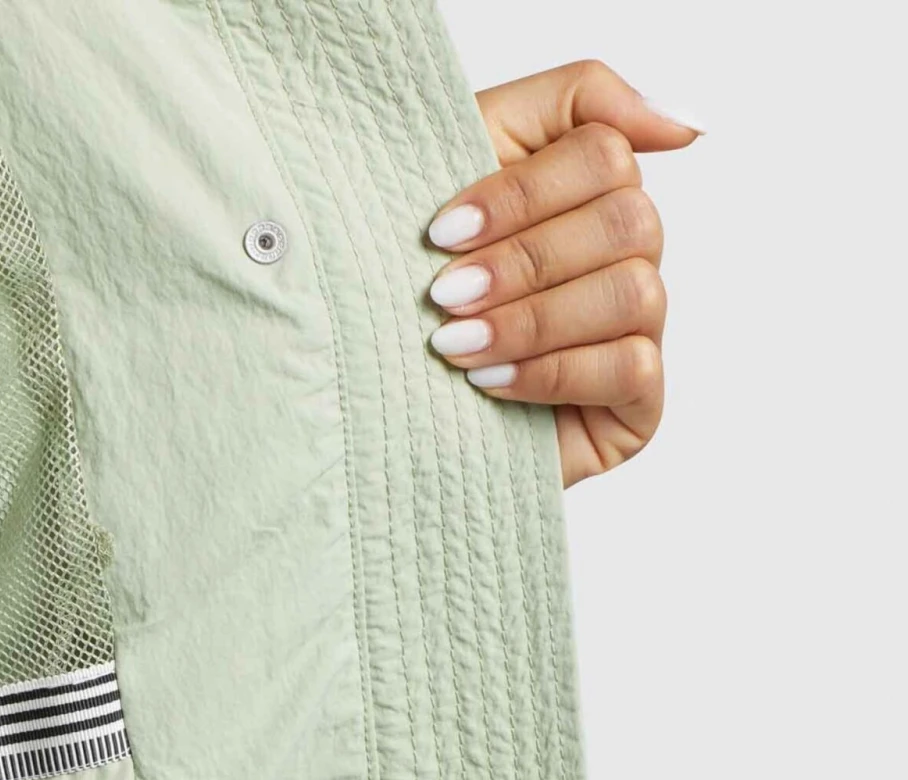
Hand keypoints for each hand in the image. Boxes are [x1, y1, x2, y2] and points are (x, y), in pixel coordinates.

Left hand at [426, 61, 700, 486]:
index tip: (441, 232)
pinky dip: (553, 372)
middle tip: (444, 295)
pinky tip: (491, 382)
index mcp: (588, 189)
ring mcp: (637, 330)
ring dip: (535, 319)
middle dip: (525, 261)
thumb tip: (684, 126)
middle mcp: (624, 255)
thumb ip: (577, 99)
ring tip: (455, 345)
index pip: (606, 152)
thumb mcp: (465, 157)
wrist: (368, 389)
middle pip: (628, 220)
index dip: (522, 192)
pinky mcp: (636, 406)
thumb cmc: (404, 278)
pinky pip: (631, 369)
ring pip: (632, 292)